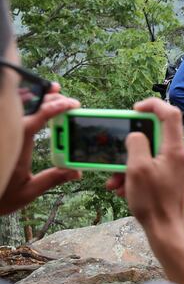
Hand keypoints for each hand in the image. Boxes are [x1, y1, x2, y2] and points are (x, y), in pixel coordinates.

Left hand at [0, 83, 81, 213]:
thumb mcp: (28, 191)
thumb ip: (52, 179)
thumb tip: (75, 172)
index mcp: (16, 148)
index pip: (36, 119)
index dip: (55, 108)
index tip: (72, 105)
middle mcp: (8, 136)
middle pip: (30, 108)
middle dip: (51, 100)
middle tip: (69, 102)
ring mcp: (5, 134)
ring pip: (18, 107)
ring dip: (37, 98)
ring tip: (53, 92)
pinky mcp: (4, 136)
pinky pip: (10, 114)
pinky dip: (24, 104)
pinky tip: (33, 99)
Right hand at [106, 98, 183, 231]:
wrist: (166, 230)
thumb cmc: (152, 202)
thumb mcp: (136, 168)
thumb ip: (136, 143)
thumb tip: (136, 135)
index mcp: (175, 149)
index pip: (170, 113)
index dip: (152, 105)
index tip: (135, 109)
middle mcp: (181, 156)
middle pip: (155, 136)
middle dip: (131, 146)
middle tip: (116, 157)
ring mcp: (179, 167)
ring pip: (151, 154)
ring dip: (129, 165)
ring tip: (115, 181)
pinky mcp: (174, 178)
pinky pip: (153, 168)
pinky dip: (137, 174)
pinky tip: (123, 188)